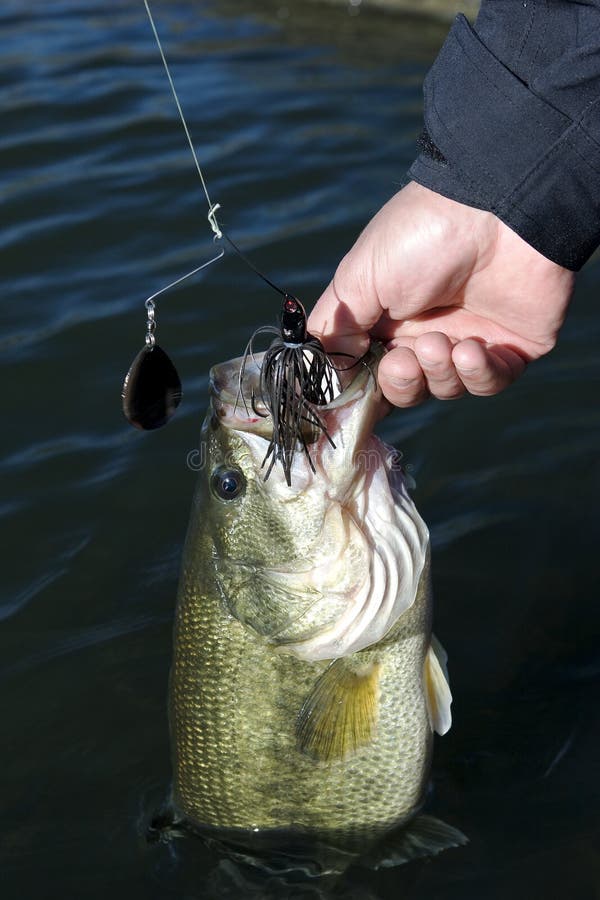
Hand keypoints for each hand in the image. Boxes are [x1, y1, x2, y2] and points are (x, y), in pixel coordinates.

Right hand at [308, 182, 574, 405]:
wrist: (496, 210)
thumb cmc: (421, 235)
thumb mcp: (360, 277)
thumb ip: (337, 326)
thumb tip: (330, 367)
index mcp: (387, 318)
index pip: (370, 371)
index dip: (362, 389)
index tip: (352, 393)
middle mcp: (427, 331)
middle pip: (406, 389)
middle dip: (400, 383)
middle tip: (401, 361)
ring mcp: (470, 340)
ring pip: (446, 389)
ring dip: (437, 373)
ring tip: (437, 342)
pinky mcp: (512, 347)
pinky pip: (491, 383)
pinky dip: (477, 375)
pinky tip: (470, 350)